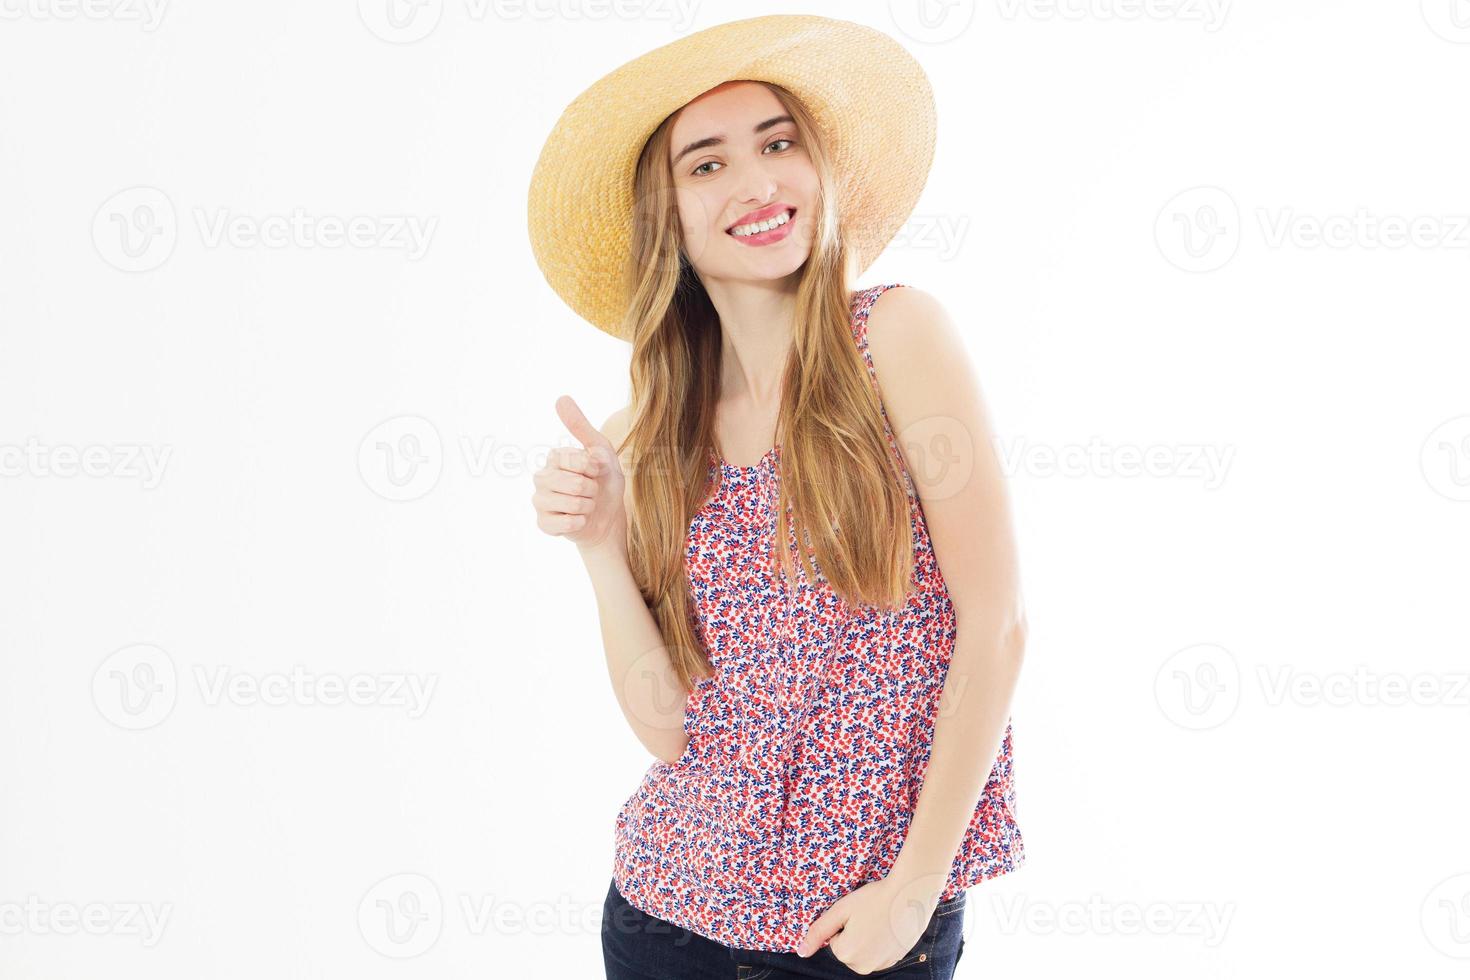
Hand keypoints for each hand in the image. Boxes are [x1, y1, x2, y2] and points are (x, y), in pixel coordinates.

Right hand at [531, 395, 627, 554]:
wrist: (609, 517)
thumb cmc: (604, 481)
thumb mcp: (600, 450)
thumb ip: (581, 426)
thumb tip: (561, 398)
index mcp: (554, 458)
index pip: (575, 460)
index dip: (593, 469)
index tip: (595, 472)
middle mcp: (541, 477)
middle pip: (574, 483)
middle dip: (592, 489)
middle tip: (591, 491)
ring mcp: (540, 501)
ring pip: (572, 504)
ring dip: (588, 507)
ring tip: (586, 505)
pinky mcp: (543, 523)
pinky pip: (566, 524)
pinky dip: (580, 523)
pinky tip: (578, 520)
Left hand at [795, 878, 934, 974]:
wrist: (910, 895)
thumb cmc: (873, 898)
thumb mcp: (841, 910)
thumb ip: (818, 932)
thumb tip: (801, 952)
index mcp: (846, 954)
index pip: (834, 940)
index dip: (843, 924)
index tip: (856, 912)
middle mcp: (863, 967)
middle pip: (848, 949)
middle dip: (853, 933)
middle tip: (868, 914)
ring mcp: (881, 966)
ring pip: (863, 951)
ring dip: (867, 938)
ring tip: (879, 919)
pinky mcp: (896, 961)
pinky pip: (878, 953)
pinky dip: (881, 942)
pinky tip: (889, 926)